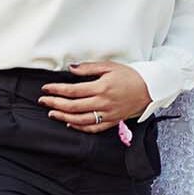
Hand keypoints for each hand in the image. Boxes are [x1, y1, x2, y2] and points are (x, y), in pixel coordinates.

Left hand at [38, 62, 153, 131]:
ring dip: (64, 117)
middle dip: (55, 104)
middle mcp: (103, 103)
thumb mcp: (109, 66)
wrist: (150, 88)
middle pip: (73, 106)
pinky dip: (80, 127)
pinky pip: (93, 128)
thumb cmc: (130, 75)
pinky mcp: (112, 121)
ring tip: (52, 113)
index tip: (46, 89)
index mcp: (101, 87)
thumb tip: (71, 69)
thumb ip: (89, 68)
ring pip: (80, 120)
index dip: (57, 90)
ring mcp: (108, 114)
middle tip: (43, 101)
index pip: (73, 90)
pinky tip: (70, 123)